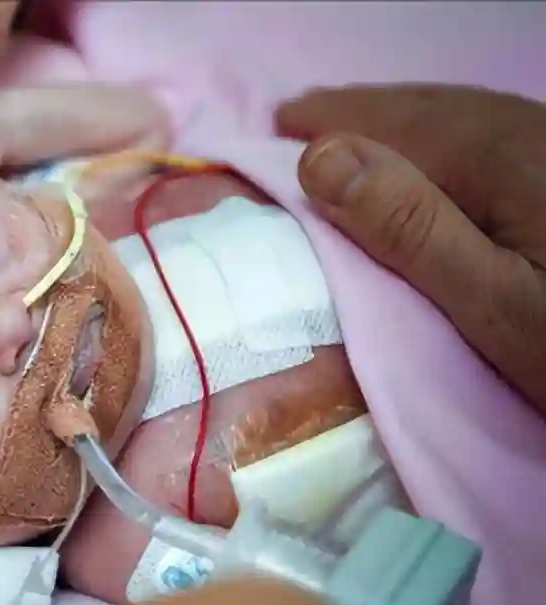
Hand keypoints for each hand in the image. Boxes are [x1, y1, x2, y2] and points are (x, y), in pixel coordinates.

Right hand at [275, 84, 545, 414]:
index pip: (394, 126)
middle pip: (428, 109)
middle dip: (361, 109)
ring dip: (400, 113)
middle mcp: (533, 135)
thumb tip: (322, 156)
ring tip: (355, 121)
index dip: (332, 123)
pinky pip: (493, 128)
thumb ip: (409, 228)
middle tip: (301, 114)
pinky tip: (442, 143)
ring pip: (463, 114)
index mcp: (500, 160)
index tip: (276, 126)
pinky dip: (444, 127)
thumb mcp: (494, 304)